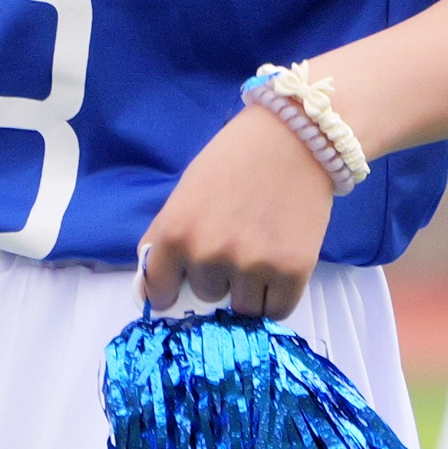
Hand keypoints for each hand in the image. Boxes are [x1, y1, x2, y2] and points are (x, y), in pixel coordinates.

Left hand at [135, 101, 333, 316]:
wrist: (296, 137)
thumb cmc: (236, 159)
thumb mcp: (185, 192)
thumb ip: (165, 238)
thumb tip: (151, 290)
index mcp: (175, 232)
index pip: (160, 291)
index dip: (171, 289)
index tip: (180, 287)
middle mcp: (209, 254)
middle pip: (207, 295)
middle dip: (220, 276)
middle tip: (238, 239)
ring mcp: (251, 265)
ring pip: (243, 308)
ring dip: (251, 287)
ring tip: (262, 247)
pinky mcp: (292, 272)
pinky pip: (277, 310)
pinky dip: (278, 296)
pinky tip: (280, 264)